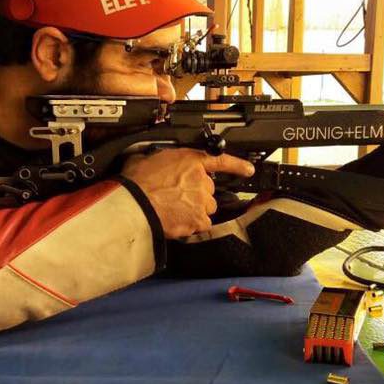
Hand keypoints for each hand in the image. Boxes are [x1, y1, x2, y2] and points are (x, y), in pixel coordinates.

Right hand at [121, 149, 254, 238]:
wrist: (134, 206)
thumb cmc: (136, 184)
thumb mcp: (144, 159)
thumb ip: (158, 160)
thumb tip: (151, 161)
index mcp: (189, 160)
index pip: (220, 160)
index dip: (237, 165)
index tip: (249, 169)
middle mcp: (200, 179)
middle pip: (209, 189)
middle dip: (196, 194)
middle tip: (177, 197)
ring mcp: (202, 200)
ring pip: (207, 207)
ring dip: (196, 210)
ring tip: (175, 210)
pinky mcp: (199, 219)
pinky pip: (202, 223)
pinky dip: (192, 224)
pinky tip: (177, 221)